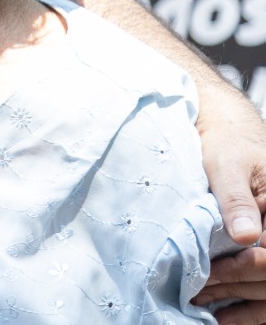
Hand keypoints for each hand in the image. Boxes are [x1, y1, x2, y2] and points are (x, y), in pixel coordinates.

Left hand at [194, 83, 265, 320]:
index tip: (208, 273)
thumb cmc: (226, 146)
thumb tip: (246, 236)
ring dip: (238, 299)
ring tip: (200, 303)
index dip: (242, 267)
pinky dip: (249, 310)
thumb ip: (235, 198)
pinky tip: (223, 319)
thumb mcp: (226, 164)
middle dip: (234, 284)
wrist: (230, 137)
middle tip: (194, 292)